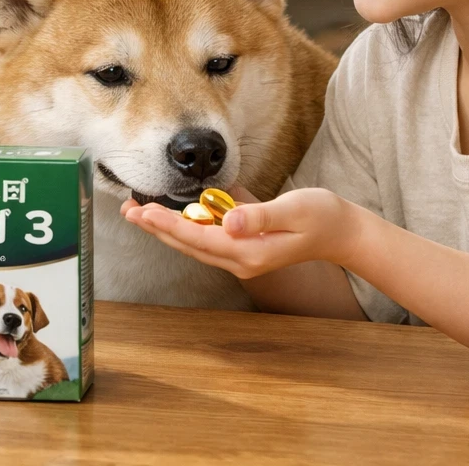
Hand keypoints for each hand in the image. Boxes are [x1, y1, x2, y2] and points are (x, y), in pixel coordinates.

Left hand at [122, 185, 358, 279]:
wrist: (341, 232)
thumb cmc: (320, 216)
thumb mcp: (293, 210)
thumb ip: (259, 215)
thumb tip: (229, 221)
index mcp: (249, 252)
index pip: (199, 238)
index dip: (169, 225)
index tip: (144, 212)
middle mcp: (240, 258)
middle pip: (188, 244)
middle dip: (156, 228)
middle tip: (128, 210)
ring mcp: (241, 255)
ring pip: (193, 243)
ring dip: (165, 228)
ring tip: (138, 211)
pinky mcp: (242, 246)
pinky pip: (206, 238)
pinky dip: (183, 226)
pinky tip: (169, 214)